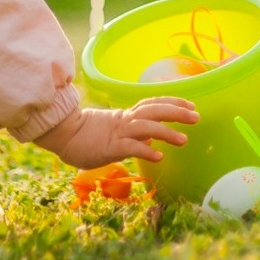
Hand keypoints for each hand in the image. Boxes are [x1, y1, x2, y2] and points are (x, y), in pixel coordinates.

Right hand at [33, 98, 198, 169]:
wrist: (63, 134)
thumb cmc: (87, 135)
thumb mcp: (114, 131)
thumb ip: (132, 133)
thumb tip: (150, 138)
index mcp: (126, 115)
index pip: (154, 103)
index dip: (173, 102)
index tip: (191, 105)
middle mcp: (125, 120)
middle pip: (155, 111)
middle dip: (177, 113)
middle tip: (197, 117)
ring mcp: (118, 132)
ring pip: (146, 127)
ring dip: (166, 132)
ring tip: (184, 140)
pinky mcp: (110, 147)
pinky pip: (131, 147)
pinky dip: (146, 150)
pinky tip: (159, 157)